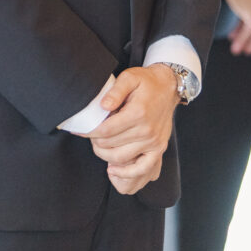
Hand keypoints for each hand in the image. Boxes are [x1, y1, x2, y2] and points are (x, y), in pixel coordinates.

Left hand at [83, 64, 178, 194]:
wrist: (168, 88)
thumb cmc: (147, 82)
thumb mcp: (130, 77)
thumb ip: (115, 91)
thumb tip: (103, 106)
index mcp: (137, 113)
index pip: (106, 130)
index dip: (90, 132)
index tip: (81, 130)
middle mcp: (147, 131)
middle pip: (111, 146)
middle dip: (95, 143)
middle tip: (90, 136)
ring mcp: (154, 142)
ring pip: (122, 159)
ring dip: (105, 156)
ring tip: (98, 148)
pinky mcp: (158, 149)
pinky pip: (142, 169)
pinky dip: (127, 174)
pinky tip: (114, 170)